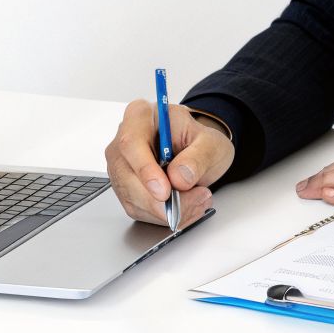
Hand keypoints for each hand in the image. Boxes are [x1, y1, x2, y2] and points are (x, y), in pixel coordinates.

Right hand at [104, 99, 232, 227]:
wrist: (199, 153)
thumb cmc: (199, 140)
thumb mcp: (211, 143)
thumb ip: (198, 156)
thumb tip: (179, 176)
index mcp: (140, 116)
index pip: (131, 143)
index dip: (145, 170)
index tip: (164, 191)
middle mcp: (124, 140)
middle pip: (126, 175)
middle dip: (157, 200)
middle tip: (188, 204)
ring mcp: (122, 166)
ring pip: (131, 197)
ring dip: (164, 210)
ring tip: (196, 202)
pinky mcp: (126, 188)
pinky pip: (138, 209)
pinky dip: (162, 216)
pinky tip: (184, 208)